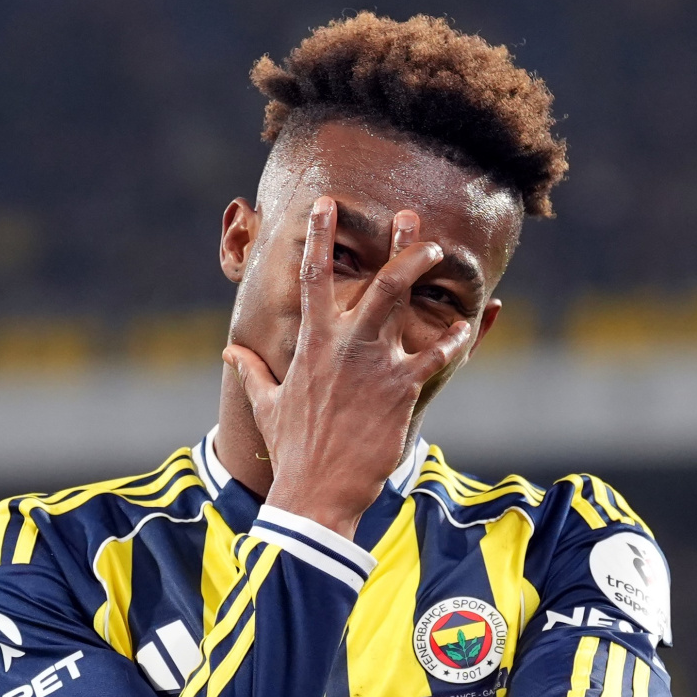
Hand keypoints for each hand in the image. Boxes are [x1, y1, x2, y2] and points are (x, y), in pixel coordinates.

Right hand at [223, 196, 471, 538]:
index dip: (318, 237)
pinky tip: (465, 329)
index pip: (312, 279)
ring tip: (440, 252)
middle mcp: (344, 347)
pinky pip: (433, 357)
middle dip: (397, 245)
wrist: (316, 491)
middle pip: (375, 281)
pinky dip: (451, 341)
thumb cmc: (293, 449)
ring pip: (402, 304)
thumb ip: (251, 372)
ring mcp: (373, 366)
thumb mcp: (267, 405)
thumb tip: (230, 353)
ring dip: (421, 272)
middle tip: (413, 219)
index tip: (327, 205)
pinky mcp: (399, 390)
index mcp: (312, 346)